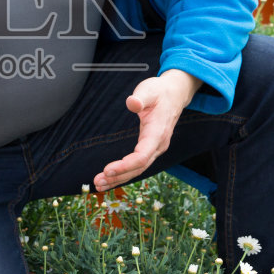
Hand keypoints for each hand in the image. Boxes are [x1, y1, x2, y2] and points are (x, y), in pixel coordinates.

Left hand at [94, 69, 202, 190]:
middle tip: (98, 182)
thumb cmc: (160, 92)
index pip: (142, 156)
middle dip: (118, 176)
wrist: (175, 94)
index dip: (125, 165)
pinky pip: (138, 165)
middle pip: (139, 167)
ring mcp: (155, 148)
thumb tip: (131, 102)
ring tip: (100, 184)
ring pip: (138, 169)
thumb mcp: (149, 90)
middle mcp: (158, 145)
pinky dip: (124, 173)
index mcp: (157, 133)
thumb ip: (140, 97)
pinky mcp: (150, 148)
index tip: (107, 169)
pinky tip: (111, 177)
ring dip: (119, 178)